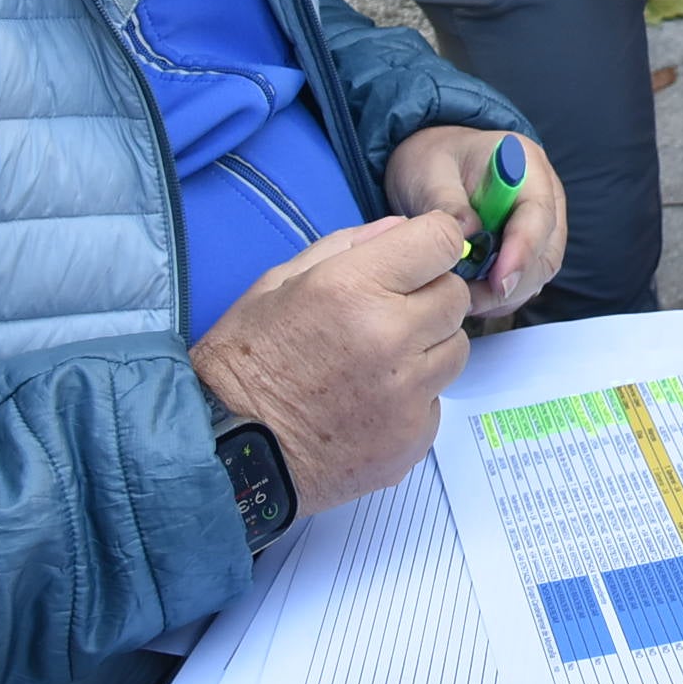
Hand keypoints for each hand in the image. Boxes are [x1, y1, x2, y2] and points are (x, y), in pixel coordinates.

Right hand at [186, 213, 472, 516]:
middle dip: (428, 297)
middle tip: (387, 316)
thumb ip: (348, 246)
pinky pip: (437, 400)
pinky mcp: (414, 438)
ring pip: (456, 348)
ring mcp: (407, 392)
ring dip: (427, 348)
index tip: (419, 258)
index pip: (442, 240)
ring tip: (376, 362)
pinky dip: (413, 398)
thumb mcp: (277, 284)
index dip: (432, 245)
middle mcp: (391, 337)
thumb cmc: (242, 365)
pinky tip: (369, 404)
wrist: (226, 454)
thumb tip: (402, 228)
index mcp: (355, 288)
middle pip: (455, 295)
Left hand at [385, 124, 568, 318]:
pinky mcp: (529, 249)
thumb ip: (449, 201)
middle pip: (547, 251)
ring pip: (539, 272)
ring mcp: (541, 224)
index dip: (523, 251)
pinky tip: (471, 297)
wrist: (436, 163)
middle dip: (512, 282)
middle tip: (469, 300)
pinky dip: (501, 298)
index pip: (539, 214)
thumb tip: (468, 236)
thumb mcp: (431, 171)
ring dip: (505, 295)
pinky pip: (526, 282)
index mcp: (526, 164)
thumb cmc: (435, 160)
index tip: (498, 281)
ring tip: (463, 300)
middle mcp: (545, 195)